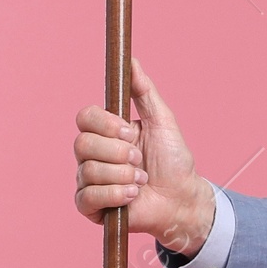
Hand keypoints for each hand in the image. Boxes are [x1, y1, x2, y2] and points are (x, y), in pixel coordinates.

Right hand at [73, 57, 214, 257]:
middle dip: (119, 153)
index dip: (106, 124)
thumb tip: (132, 60)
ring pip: (88, 170)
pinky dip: (116, 195)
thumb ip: (144, 91)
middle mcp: (92, 154)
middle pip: (82, 144)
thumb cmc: (173, 161)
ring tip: (141, 180)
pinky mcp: (90, 207)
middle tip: (140, 160)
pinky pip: (88, 196)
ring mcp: (88, 180)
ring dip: (123, 175)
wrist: (183, 198)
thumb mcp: (162, 121)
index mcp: (105, 132)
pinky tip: (133, 195)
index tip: (130, 131)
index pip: (84, 117)